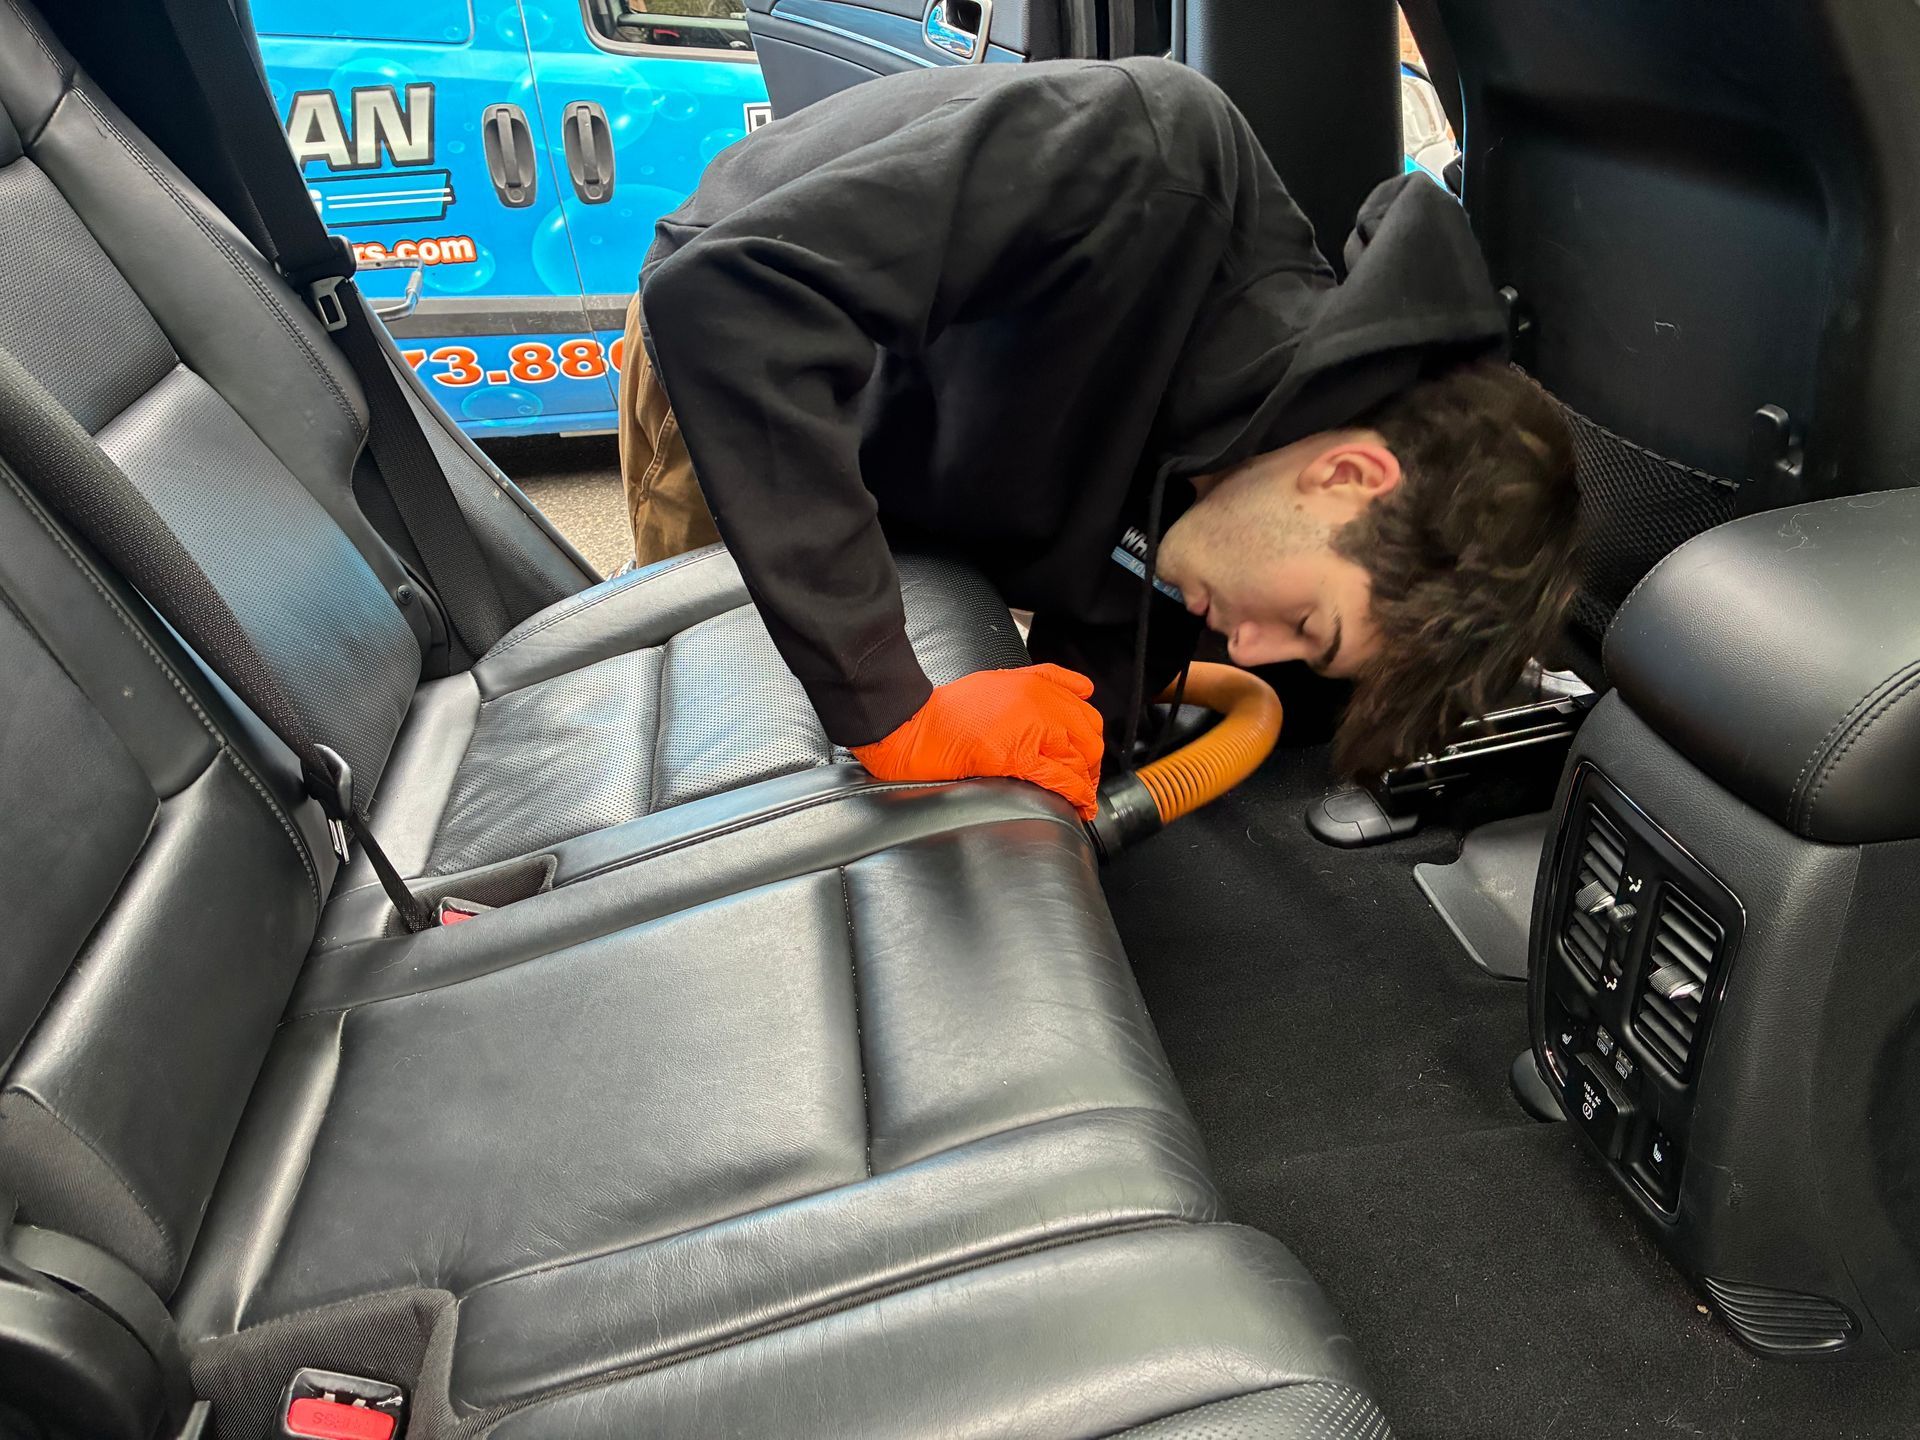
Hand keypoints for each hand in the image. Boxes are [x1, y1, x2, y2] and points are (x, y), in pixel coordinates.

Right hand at [851, 664, 1104, 819]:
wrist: (913, 727)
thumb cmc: (947, 711)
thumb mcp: (999, 680)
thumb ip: (1041, 681)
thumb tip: (1082, 690)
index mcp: (1034, 684)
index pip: (1084, 712)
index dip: (1089, 740)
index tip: (1085, 757)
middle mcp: (1038, 702)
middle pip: (1088, 737)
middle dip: (1091, 764)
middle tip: (1086, 783)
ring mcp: (1030, 728)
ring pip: (1078, 759)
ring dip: (1086, 783)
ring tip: (1083, 801)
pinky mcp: (1017, 756)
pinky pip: (1061, 778)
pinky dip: (1076, 795)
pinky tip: (1078, 805)